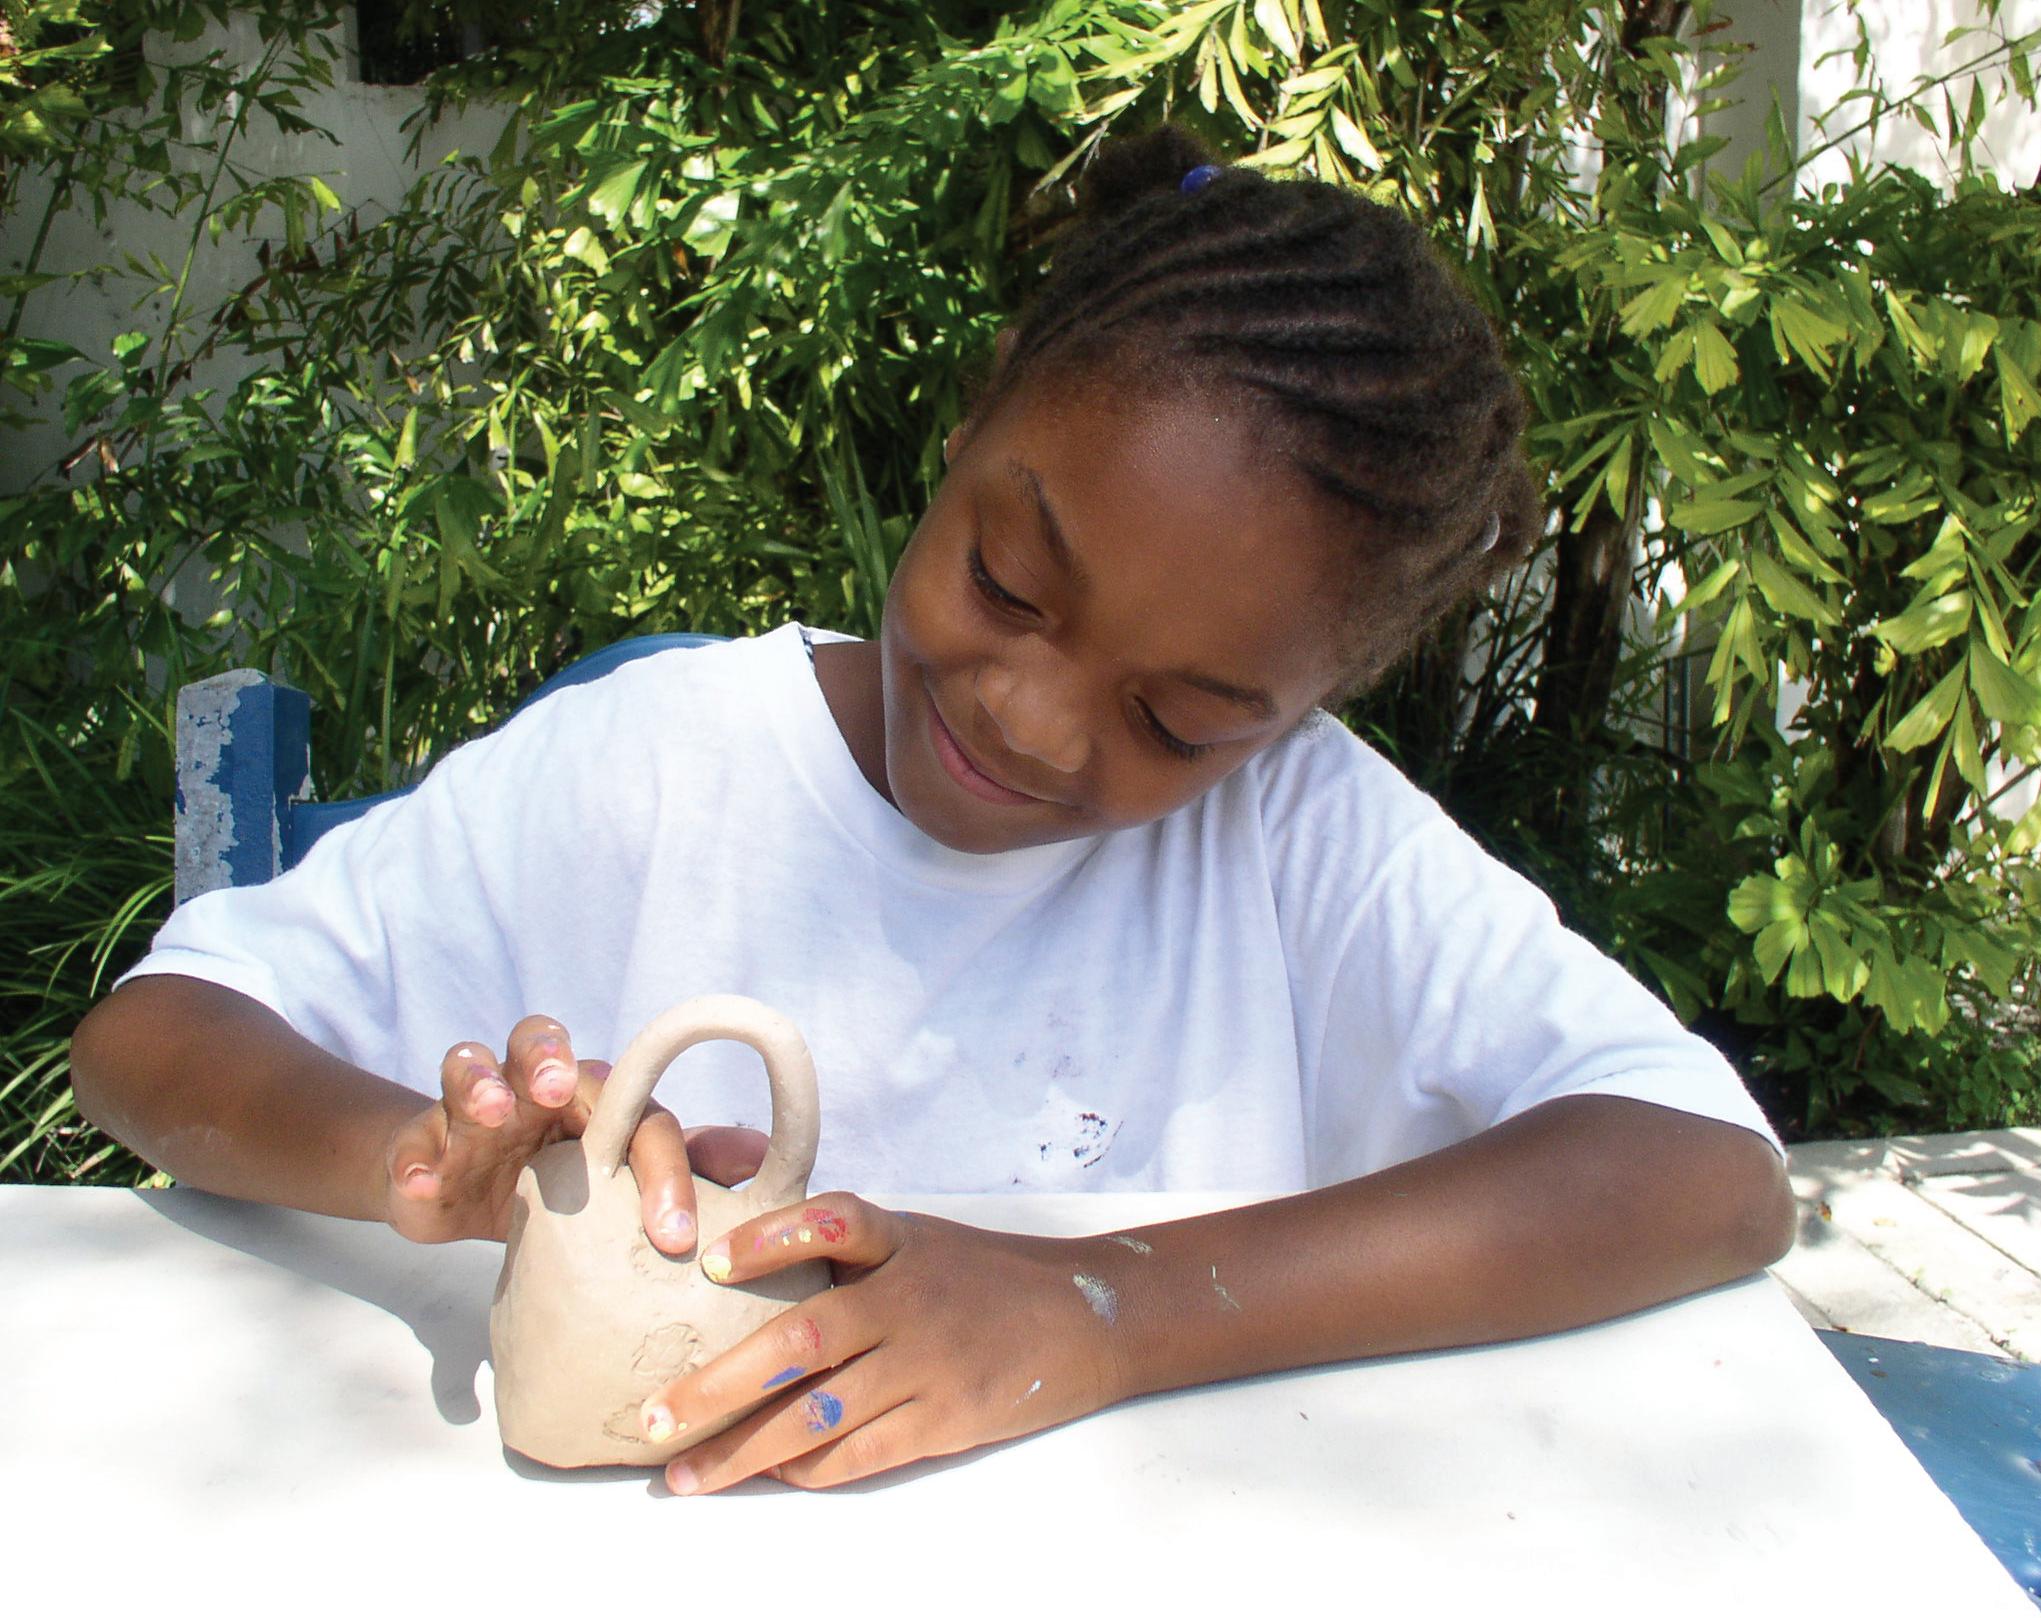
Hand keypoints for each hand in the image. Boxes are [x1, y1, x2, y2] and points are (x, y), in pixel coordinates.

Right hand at [381, 1014, 767, 1246]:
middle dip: (550, 1059)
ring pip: (469, 1064)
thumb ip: (684, 1167)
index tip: (675, 1233)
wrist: (463, 1195)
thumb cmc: (559, 1185)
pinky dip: (415, 1157)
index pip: (635, 1111)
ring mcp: (469, 1106)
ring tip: (488, 1111)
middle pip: (541, 1044)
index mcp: (593, 1095)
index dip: (661, 1163)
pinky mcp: (418, 1139)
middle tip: (556, 1090)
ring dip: (480, 1081)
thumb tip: (761, 1156)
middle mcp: (530, 1083)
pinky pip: (412, 1138)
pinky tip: (421, 1183)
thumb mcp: (616, 1183)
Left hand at [636, 1194, 1129, 1491]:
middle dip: (719, 1384)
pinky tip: (770, 1475)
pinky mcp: (948, 1418)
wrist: (1082, 1317)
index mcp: (899, 1240)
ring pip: (819, 1414)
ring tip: (686, 1476)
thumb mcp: (917, 1238)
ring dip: (744, 1452)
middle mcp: (910, 1297)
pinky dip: (808, 1468)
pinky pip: (861, 1452)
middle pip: (802, 1339)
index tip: (710, 1264)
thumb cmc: (978, 1276)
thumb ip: (843, 1249)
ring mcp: (930, 1361)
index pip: (834, 1221)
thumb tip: (731, 1262)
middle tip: (656, 1415)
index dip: (771, 1239)